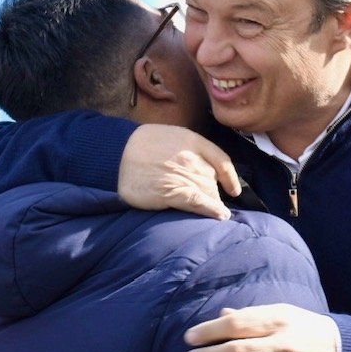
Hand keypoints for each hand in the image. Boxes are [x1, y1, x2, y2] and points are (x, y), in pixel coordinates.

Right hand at [118, 124, 239, 220]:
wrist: (115, 155)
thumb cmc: (139, 146)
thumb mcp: (167, 136)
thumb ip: (187, 148)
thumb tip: (203, 166)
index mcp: (190, 140)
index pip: (221, 159)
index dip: (230, 177)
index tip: (234, 189)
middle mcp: (190, 157)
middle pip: (212, 180)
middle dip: (212, 192)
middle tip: (205, 201)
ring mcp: (183, 174)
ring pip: (208, 192)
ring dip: (211, 202)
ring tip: (211, 211)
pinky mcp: (173, 192)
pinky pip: (200, 202)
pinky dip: (212, 210)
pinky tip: (220, 215)